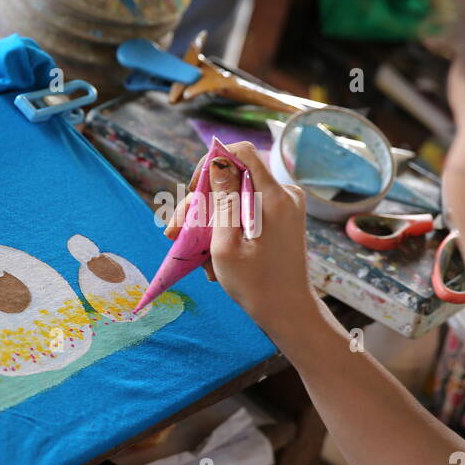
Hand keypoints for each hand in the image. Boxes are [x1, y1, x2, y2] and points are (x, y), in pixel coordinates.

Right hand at [165, 142, 323, 338]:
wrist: (289, 312)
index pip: (241, 152)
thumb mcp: (226, 244)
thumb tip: (218, 161)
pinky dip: (228, 228)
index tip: (193, 189)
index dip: (212, 163)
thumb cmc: (255, 285)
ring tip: (197, 256)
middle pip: (235, 177)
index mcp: (274, 198)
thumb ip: (222, 199)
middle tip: (175, 231)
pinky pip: (248, 209)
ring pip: (237, 195)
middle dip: (202, 201)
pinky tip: (215, 257)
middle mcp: (285, 194)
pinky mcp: (283, 217)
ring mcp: (286, 205)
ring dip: (211, 221)